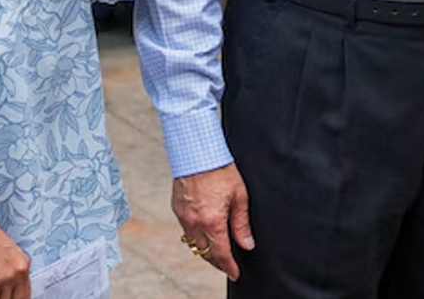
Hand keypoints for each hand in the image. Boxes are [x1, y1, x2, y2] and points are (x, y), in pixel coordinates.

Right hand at [172, 163, 254, 279]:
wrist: (197, 151)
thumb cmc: (219, 169)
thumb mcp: (239, 196)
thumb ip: (241, 223)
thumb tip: (247, 243)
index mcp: (212, 221)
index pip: (220, 253)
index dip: (228, 266)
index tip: (234, 273)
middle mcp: (194, 222)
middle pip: (205, 252)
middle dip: (217, 261)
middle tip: (227, 264)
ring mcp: (183, 216)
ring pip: (193, 243)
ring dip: (205, 249)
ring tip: (216, 250)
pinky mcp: (177, 208)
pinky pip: (186, 230)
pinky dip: (195, 235)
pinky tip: (204, 231)